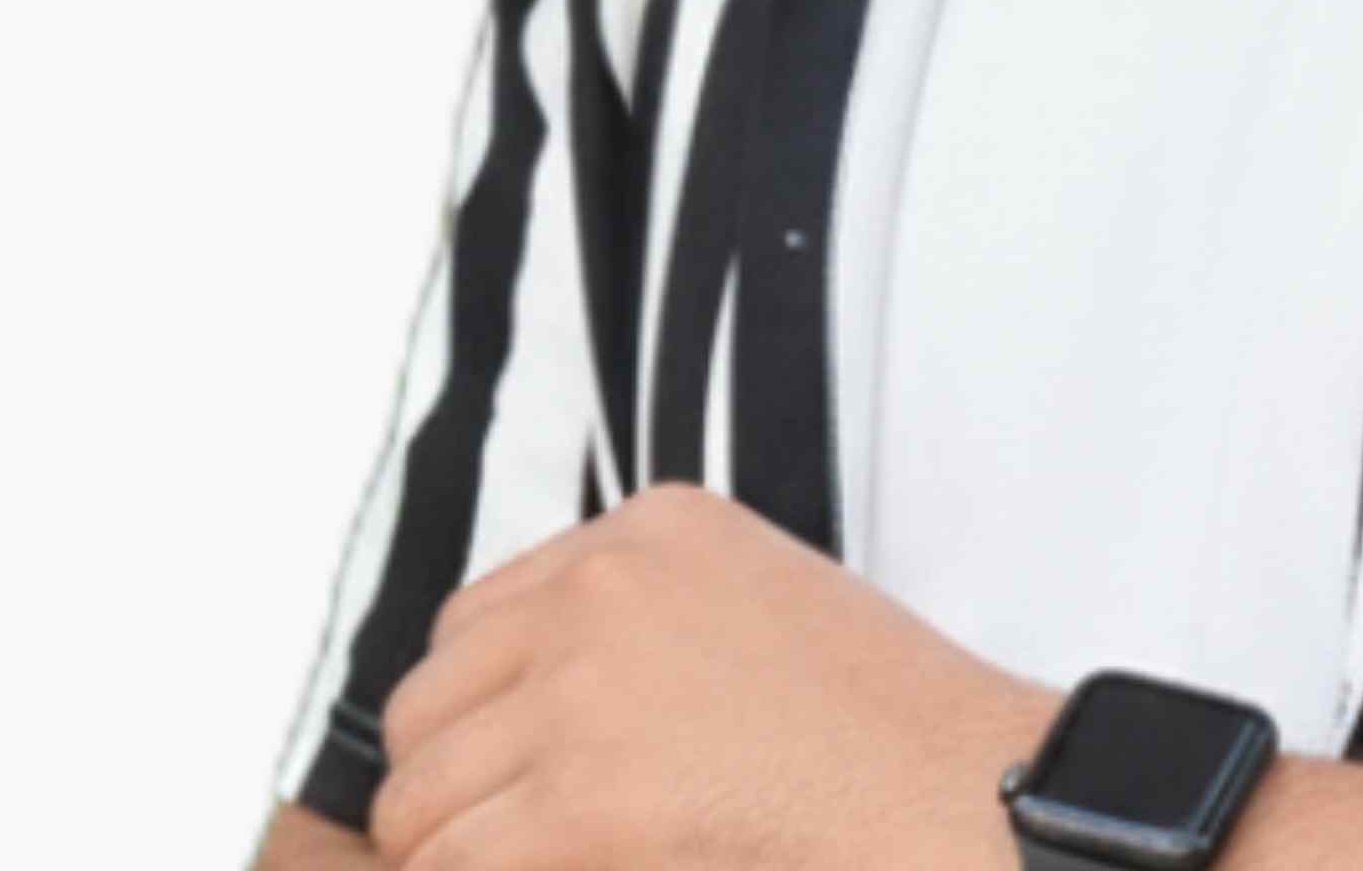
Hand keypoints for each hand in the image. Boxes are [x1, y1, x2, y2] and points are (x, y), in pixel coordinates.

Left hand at [366, 476, 1052, 868]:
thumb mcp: (759, 595)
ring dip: (449, 854)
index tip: (494, 769)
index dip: (474, 712)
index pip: (473, 619)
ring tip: (516, 869)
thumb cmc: (880, 717)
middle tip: (488, 844)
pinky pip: (453, 863)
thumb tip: (531, 707)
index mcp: (651, 526)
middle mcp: (601, 588)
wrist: (943, 779)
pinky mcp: (578, 798)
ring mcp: (583, 690)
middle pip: (427, 704)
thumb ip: (648, 615)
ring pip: (419, 800)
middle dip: (442, 787)